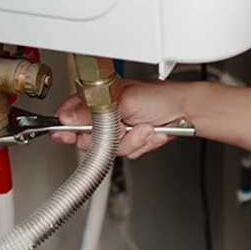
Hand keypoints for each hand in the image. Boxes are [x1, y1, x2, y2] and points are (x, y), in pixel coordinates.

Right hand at [52, 79, 190, 158]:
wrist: (185, 111)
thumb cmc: (161, 97)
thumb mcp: (125, 100)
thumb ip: (94, 111)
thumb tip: (68, 117)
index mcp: (101, 98)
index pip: (72, 114)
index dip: (68, 127)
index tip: (65, 135)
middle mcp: (108, 113)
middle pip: (90, 138)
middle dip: (110, 137)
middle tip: (124, 127)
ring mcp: (120, 129)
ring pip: (111, 148)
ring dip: (132, 140)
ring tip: (144, 127)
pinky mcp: (133, 140)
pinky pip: (127, 152)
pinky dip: (141, 145)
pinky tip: (149, 133)